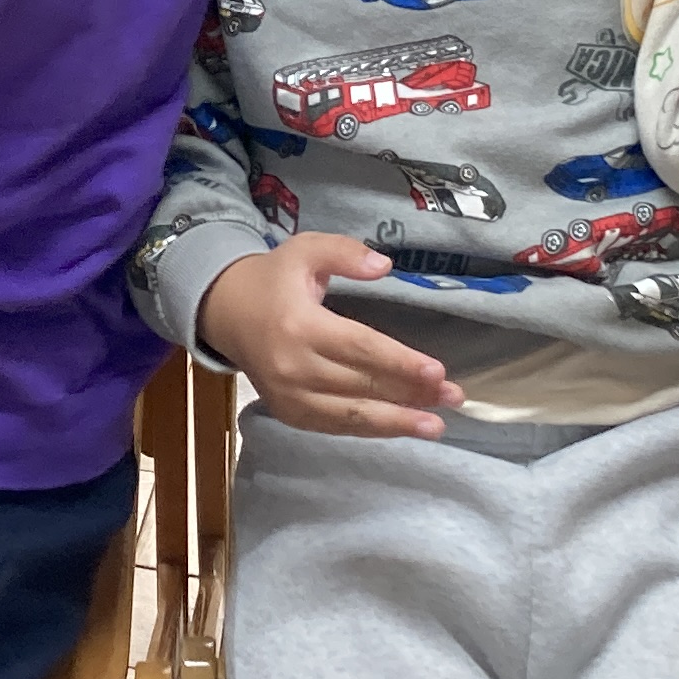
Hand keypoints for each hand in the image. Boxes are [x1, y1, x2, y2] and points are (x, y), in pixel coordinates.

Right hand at [197, 236, 461, 439]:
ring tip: (436, 425)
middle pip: (363, 385)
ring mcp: (289, 396)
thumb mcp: (305, 249)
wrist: (224, 312)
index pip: (360, 348)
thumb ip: (344, 252)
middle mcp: (293, 367)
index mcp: (299, 325)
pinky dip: (371, 429)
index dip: (400, 362)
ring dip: (398, 422)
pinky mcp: (289, 413)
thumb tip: (383, 266)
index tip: (437, 372)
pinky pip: (336, 427)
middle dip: (412, 394)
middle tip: (454, 398)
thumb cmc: (273, 279)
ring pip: (352, 416)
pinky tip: (401, 426)